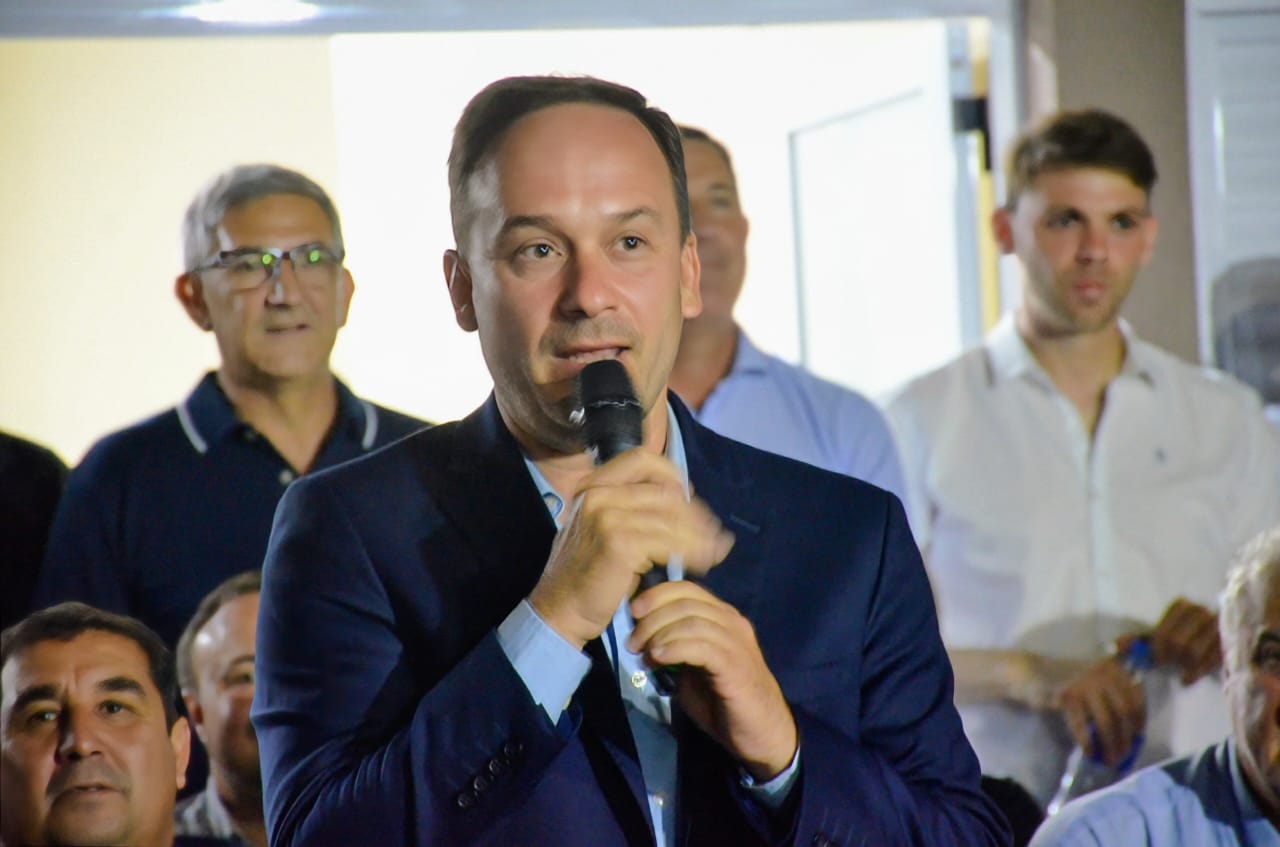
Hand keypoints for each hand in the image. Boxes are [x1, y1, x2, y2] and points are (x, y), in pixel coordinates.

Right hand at [528, 449, 733, 649]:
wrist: (560, 610)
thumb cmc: (589, 574)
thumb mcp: (602, 529)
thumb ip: (631, 508)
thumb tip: (681, 497)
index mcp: (592, 485)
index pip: (643, 458)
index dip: (673, 475)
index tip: (689, 498)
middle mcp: (596, 494)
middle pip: (664, 490)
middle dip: (695, 514)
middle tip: (713, 535)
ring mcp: (606, 516)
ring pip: (671, 516)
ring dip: (699, 536)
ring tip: (713, 552)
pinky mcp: (618, 542)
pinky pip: (668, 541)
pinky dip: (690, 552)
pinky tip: (699, 563)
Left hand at [628, 581, 796, 780]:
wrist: (763, 733)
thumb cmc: (724, 702)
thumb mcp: (693, 668)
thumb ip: (675, 648)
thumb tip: (644, 639)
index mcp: (722, 617)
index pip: (687, 589)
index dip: (656, 594)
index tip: (632, 612)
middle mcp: (732, 622)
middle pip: (686, 602)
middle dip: (652, 618)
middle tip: (633, 642)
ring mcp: (737, 642)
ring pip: (692, 621)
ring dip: (660, 634)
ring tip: (643, 654)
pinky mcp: (736, 666)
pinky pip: (702, 647)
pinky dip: (675, 648)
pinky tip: (658, 659)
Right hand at [1055, 656, 1144, 766]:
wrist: (1034, 671)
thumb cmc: (1071, 681)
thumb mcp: (1097, 679)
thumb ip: (1115, 697)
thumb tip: (1133, 733)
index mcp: (1113, 669)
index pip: (1136, 698)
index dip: (1140, 720)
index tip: (1139, 737)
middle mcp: (1101, 674)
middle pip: (1123, 712)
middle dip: (1126, 737)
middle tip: (1124, 754)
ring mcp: (1083, 685)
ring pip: (1105, 722)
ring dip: (1110, 745)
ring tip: (1111, 760)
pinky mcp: (1067, 697)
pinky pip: (1082, 726)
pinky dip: (1087, 743)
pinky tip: (1090, 753)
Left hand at [1138, 598, 1220, 684]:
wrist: (1213, 634)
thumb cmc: (1177, 635)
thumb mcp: (1156, 634)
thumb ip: (1135, 640)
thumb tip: (1114, 647)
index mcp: (1181, 606)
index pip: (1164, 633)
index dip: (1157, 649)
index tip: (1155, 660)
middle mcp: (1200, 612)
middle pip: (1178, 643)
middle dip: (1169, 657)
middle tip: (1166, 664)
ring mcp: (1216, 625)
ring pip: (1193, 653)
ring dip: (1183, 665)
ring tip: (1178, 668)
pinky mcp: (1228, 642)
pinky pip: (1210, 661)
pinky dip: (1195, 673)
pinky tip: (1185, 680)